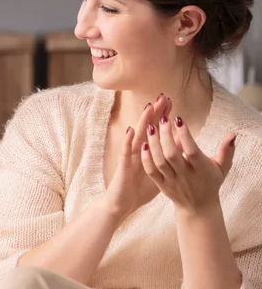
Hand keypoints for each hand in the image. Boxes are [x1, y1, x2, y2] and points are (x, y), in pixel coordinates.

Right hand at [103, 95, 170, 218]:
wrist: (121, 205)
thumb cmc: (138, 190)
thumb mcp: (159, 174)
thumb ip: (168, 161)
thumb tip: (182, 150)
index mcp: (148, 152)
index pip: (156, 130)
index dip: (163, 117)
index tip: (171, 103)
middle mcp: (138, 151)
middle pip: (148, 128)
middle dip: (155, 113)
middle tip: (163, 97)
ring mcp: (130, 158)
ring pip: (137, 136)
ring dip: (143, 122)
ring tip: (149, 107)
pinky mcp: (123, 167)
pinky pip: (125, 153)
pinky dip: (128, 141)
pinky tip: (131, 130)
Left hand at [141, 115, 235, 212]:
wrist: (198, 208)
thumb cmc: (210, 182)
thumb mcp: (222, 168)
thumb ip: (226, 151)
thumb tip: (232, 134)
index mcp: (201, 169)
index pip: (191, 151)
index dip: (184, 135)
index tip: (178, 119)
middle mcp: (185, 175)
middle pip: (172, 155)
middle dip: (166, 136)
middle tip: (162, 118)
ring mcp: (172, 181)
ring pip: (160, 162)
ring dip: (154, 144)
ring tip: (151, 127)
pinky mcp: (161, 185)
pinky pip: (151, 172)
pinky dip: (146, 159)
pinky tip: (143, 144)